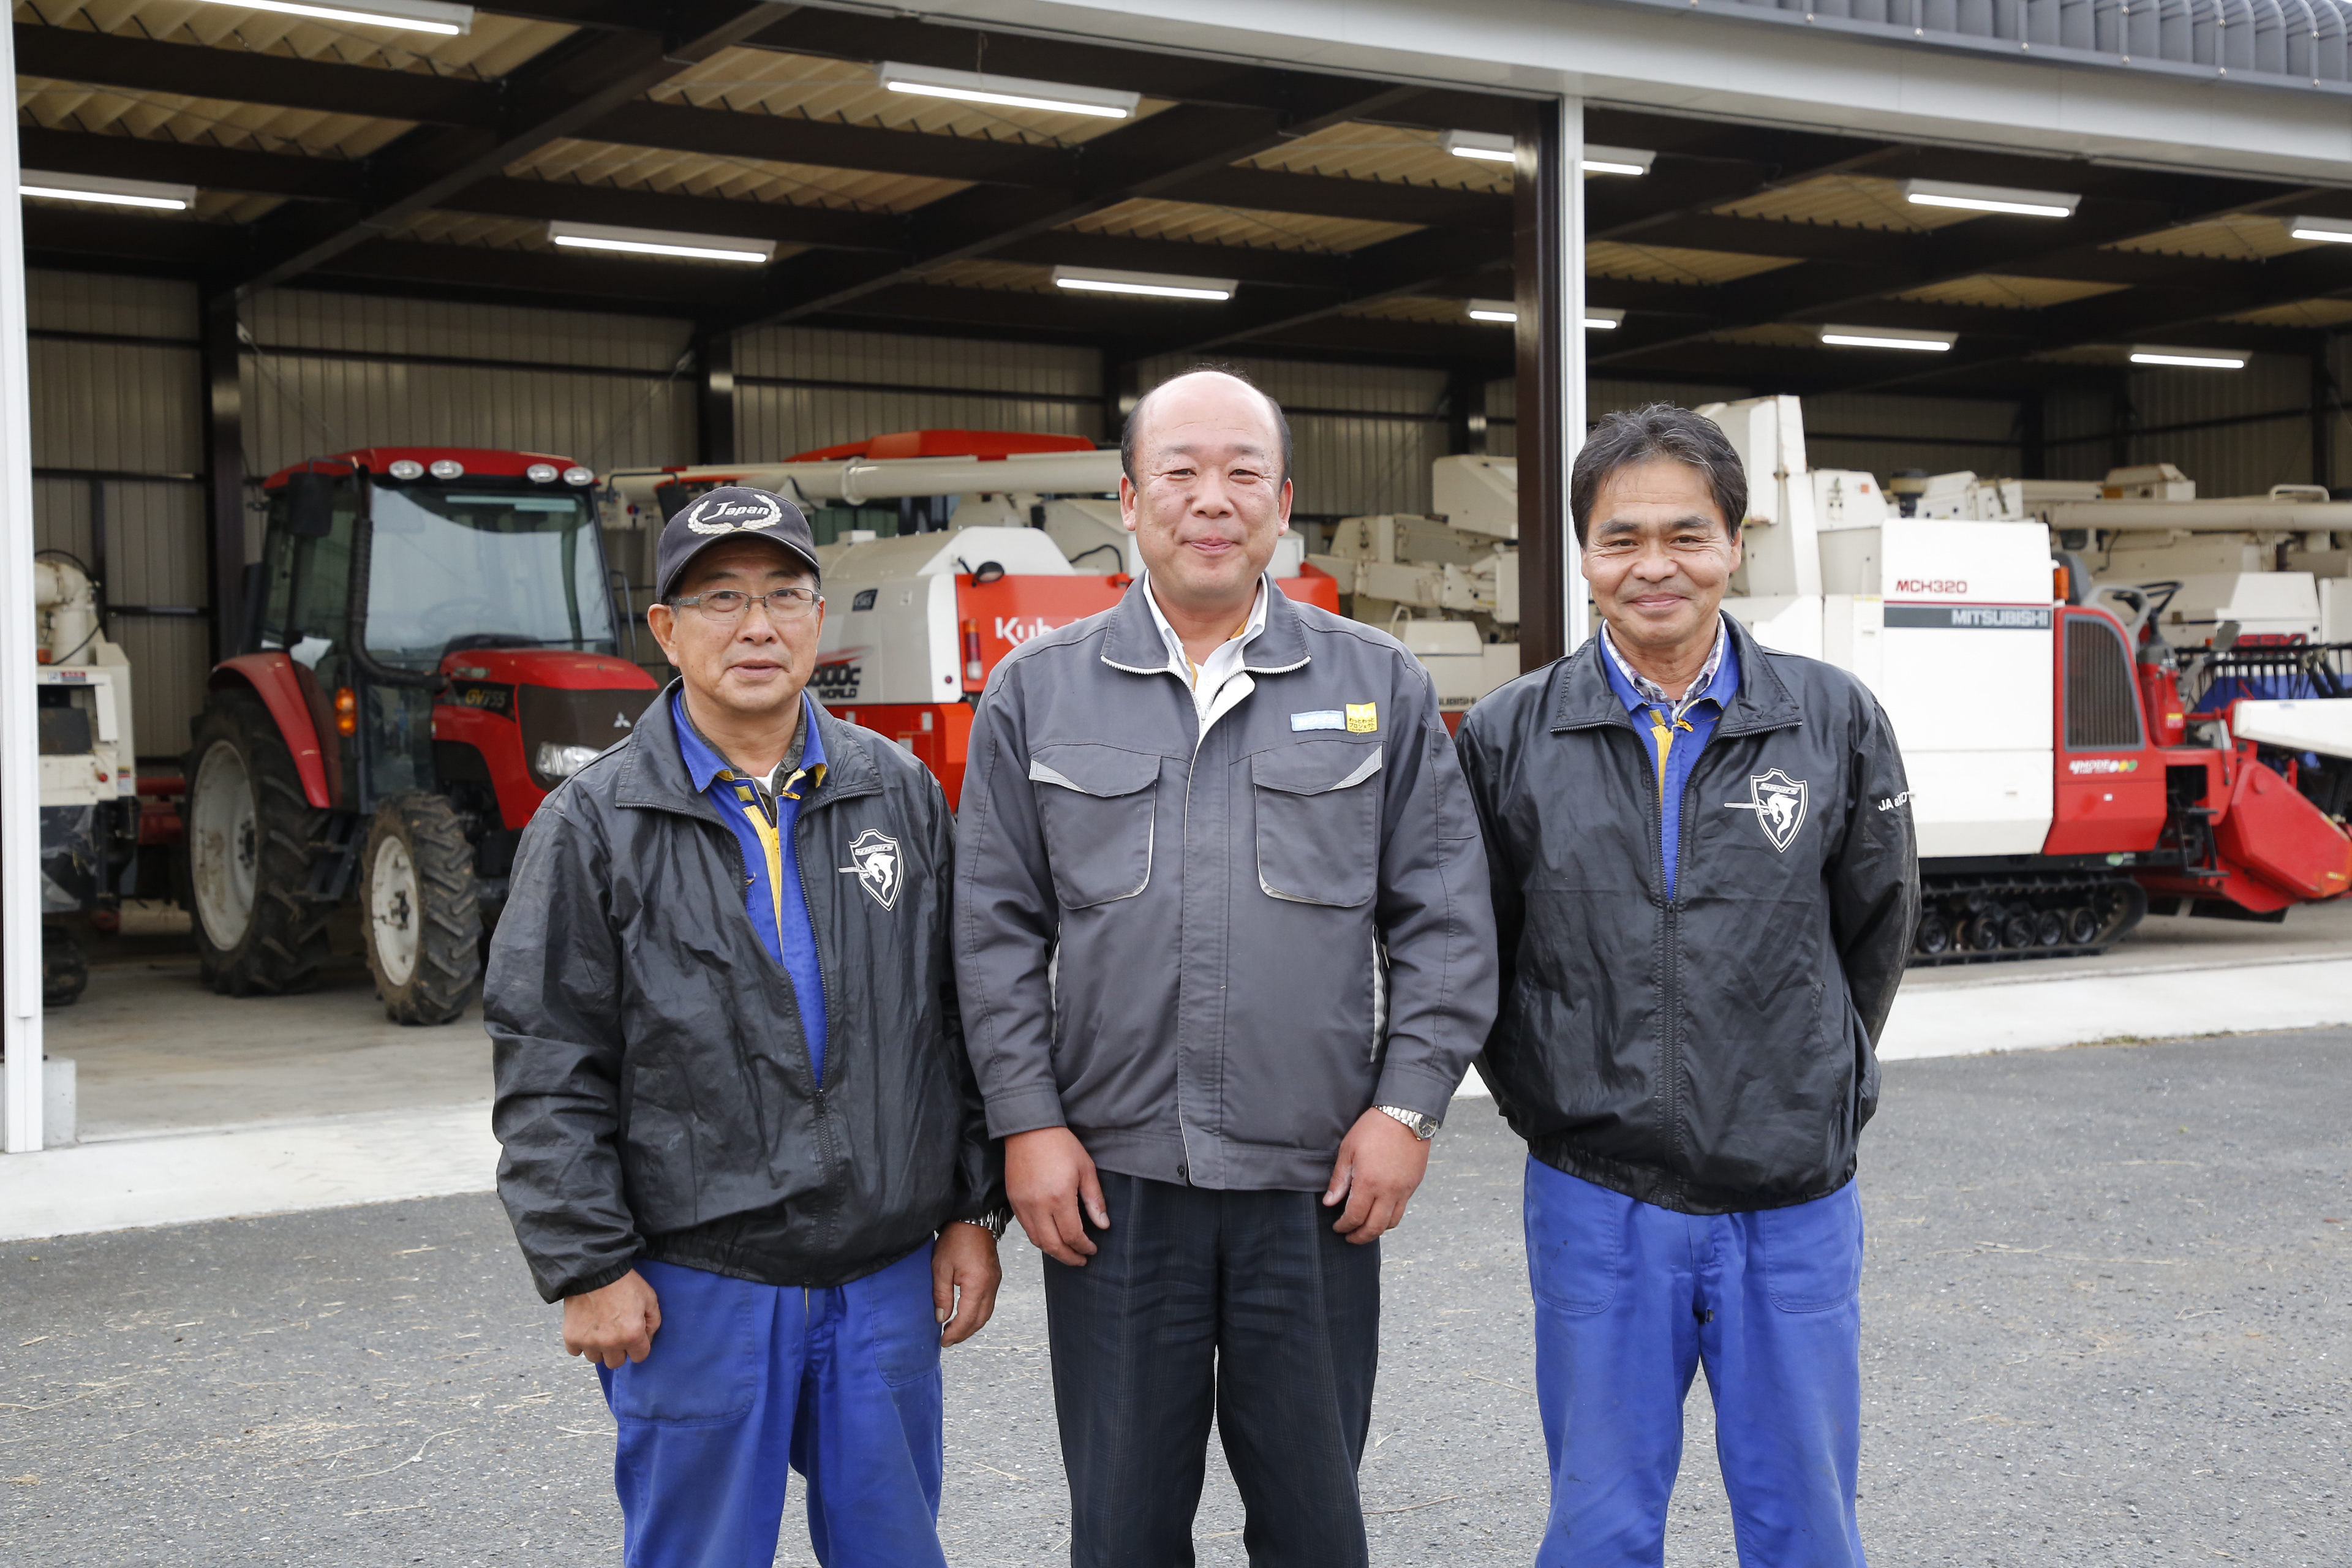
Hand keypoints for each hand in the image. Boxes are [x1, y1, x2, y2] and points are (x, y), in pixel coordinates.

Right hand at [562, 1268, 660, 1368]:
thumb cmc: (624, 1282)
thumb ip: (654, 1322)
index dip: (639, 1345)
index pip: (640, 1357)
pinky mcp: (571, 1337)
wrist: (594, 1270)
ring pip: (596, 1358)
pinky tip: (586, 1328)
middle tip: (616, 1332)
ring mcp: (589, 1341)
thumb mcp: (650, 1298)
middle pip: (616, 1362)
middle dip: (619, 1350)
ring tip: (600, 1328)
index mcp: (632, 1335)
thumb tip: (647, 1339)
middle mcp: (610, 1343)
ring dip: (599, 1347)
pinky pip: (576, 1351)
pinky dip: (580, 1342)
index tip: (634, 1334)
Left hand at [932, 1223, 1002, 1346]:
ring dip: (971, 1325)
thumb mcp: (941, 1267)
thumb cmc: (956, 1239)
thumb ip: (941, 1295)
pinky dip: (977, 1314)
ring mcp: (995, 1282)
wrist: (973, 1219)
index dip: (955, 1333)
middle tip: (948, 1340)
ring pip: (986, 1313)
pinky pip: (989, 1303)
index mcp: (977, 1284)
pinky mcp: (994, 1277)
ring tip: (954, 1330)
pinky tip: (965, 1314)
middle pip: (980, 1320)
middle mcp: (991, 1286)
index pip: (967, 1319)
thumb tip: (941, 1318)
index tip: (943, 1341)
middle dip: (964, 1334)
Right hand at [1005, 1126, 1108, 1266]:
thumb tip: (1103, 1225)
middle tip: (1081, 1260)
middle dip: (1069, 1257)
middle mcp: (1038, 1206)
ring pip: (1037, 1241)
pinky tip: (1050, 1237)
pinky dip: (1039, 1239)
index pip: (1072, 1236)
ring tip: (1067, 1252)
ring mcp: (1023, 1205)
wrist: (1029, 1128)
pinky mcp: (1013, 1201)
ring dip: (1053, 1251)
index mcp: (1059, 1198)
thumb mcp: (1086, 1169)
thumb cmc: (1059, 1144)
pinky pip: (1026, 1229)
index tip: (1092, 1249)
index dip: (1084, 1247)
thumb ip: (1094, 1200)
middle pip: (1053, 1246)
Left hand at [1322, 1109, 1430, 1243]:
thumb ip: (1339, 1180)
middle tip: (1349, 1237)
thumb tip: (1330, 1202)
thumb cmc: (1374, 1128)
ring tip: (1365, 1227)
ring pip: (1391, 1222)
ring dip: (1377, 1229)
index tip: (1337, 1227)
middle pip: (1375, 1228)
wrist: (1406, 1114)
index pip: (1355, 1216)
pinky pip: (1402, 1209)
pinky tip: (1380, 1212)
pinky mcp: (1414, 1185)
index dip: (1344, 1226)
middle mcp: (1389, 1191)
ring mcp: (1404, 1190)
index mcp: (1369, 1182)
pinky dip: (1390, 1217)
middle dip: (1360, 1237)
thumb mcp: (1348, 1150)